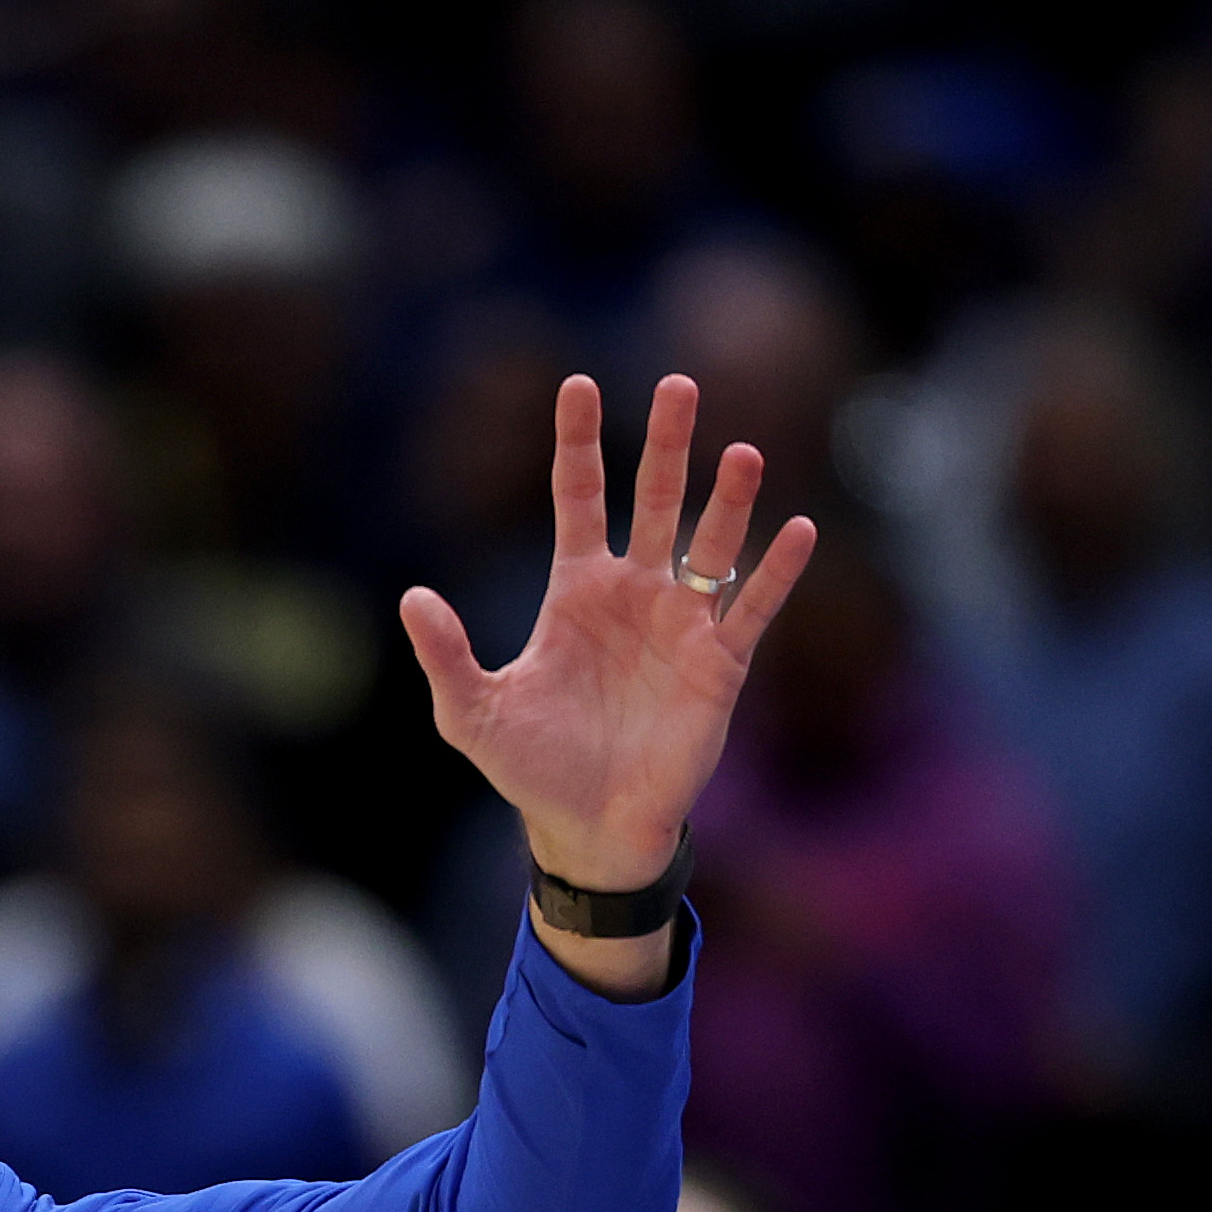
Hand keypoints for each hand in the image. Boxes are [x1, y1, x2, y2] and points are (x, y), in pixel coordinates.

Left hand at [400, 375, 816, 979]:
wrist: (592, 829)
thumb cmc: (532, 769)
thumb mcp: (473, 713)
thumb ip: (447, 655)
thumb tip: (413, 596)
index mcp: (576, 591)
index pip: (579, 498)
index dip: (579, 444)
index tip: (578, 384)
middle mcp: (635, 592)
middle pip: (656, 499)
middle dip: (667, 443)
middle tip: (679, 382)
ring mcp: (683, 623)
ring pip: (712, 543)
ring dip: (728, 499)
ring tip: (741, 453)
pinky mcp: (721, 663)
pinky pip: (753, 608)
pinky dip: (776, 572)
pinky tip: (798, 531)